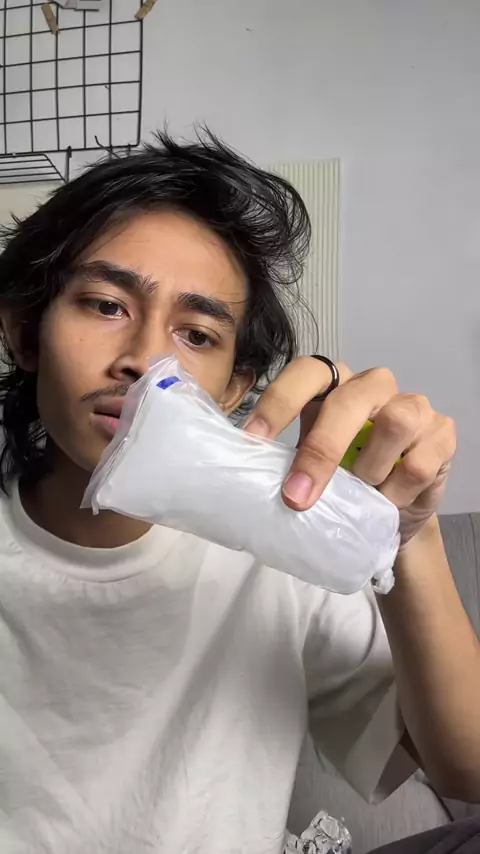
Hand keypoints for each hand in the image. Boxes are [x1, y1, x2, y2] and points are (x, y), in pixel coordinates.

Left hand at [244, 357, 455, 544]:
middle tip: (296, 497)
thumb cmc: (345, 479)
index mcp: (334, 384)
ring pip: (394, 423)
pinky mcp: (442, 434)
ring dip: (369, 470)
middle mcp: (373, 386)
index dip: (279, 401)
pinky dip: (396, 492)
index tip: (253, 439)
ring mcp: (413, 406)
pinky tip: (388, 502)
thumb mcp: (311, 465)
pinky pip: (418, 463)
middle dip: (321, 451)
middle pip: (349, 400)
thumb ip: (288, 459)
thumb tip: (246, 475)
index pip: (307, 372)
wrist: (393, 510)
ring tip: (362, 493)